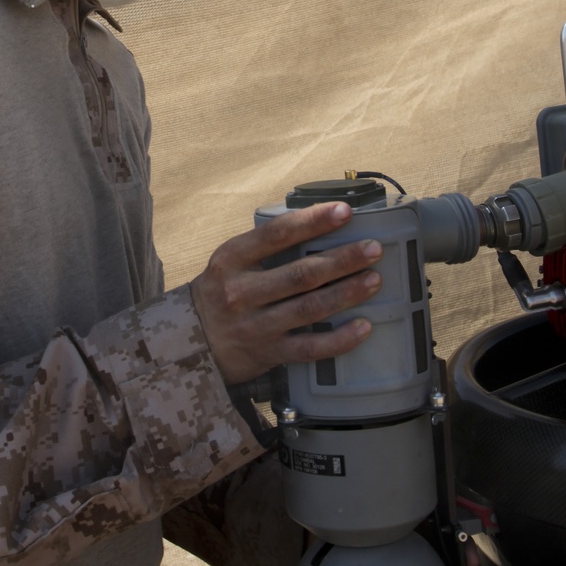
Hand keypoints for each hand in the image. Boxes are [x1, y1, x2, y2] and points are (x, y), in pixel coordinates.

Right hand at [190, 201, 380, 384]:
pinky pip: (310, 348)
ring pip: (309, 308)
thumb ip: (263, 247)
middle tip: (373, 248)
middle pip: (300, 274)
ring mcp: (254, 325)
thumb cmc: (219, 293)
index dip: (313, 221)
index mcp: (231, 260)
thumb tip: (317, 224)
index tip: (344, 211)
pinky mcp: (268, 354)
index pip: (276, 234)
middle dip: (342, 259)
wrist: (190, 344)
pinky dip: (340, 339)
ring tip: (374, 279)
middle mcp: (241, 292)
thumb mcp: (229, 262)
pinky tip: (363, 326)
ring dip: (347, 293)